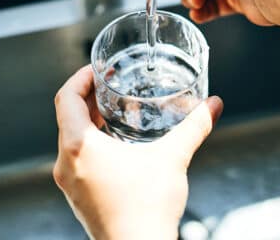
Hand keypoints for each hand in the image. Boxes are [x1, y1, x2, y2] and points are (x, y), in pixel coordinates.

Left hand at [53, 66, 223, 239]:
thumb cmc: (147, 209)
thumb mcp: (173, 158)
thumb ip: (194, 127)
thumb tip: (212, 106)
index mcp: (79, 147)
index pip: (66, 98)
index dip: (80, 78)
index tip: (97, 70)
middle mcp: (66, 163)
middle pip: (67, 117)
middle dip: (88, 98)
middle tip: (111, 86)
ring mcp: (70, 183)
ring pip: (71, 140)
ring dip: (89, 122)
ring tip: (115, 112)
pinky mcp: (78, 197)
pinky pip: (77, 160)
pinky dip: (91, 144)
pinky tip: (118, 146)